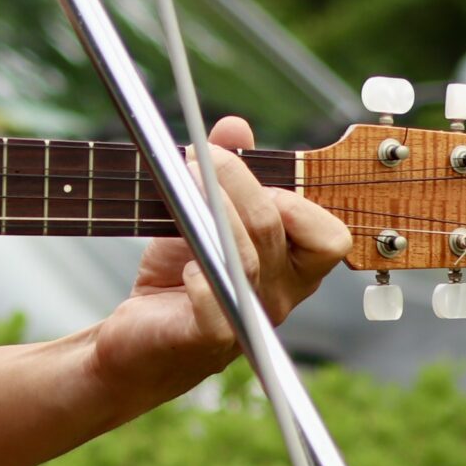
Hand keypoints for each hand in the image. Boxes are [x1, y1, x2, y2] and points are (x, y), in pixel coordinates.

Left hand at [87, 116, 352, 403]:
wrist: (137, 337)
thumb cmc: (179, 275)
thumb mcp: (202, 215)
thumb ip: (226, 171)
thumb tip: (234, 126)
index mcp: (290, 266)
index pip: (329, 236)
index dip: (295, 201)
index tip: (250, 172)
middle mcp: (278, 294)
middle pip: (274, 228)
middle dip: (237, 181)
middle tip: (198, 155)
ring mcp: (246, 318)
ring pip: (244, 258)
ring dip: (213, 213)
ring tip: (182, 181)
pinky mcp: (207, 338)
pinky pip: (217, 310)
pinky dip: (202, 283)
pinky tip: (185, 269)